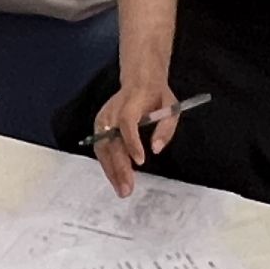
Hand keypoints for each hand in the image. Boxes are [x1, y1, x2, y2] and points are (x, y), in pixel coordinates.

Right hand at [89, 75, 184, 196]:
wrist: (139, 79)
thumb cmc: (157, 96)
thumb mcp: (171, 107)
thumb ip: (166, 128)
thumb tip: (156, 149)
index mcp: (131, 103)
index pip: (127, 123)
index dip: (132, 143)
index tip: (141, 161)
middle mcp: (112, 111)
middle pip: (111, 141)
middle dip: (119, 167)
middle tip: (127, 189)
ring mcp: (102, 119)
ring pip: (102, 148)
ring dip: (111, 171)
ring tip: (121, 190)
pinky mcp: (99, 126)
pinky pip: (100, 149)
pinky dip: (107, 165)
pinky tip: (115, 179)